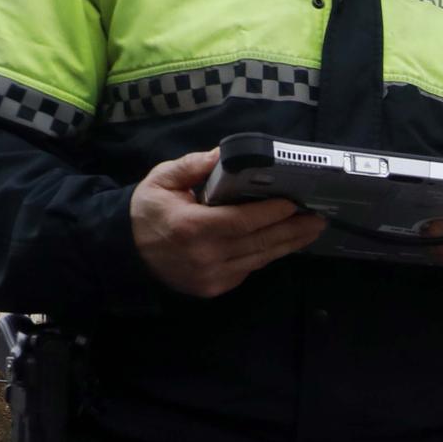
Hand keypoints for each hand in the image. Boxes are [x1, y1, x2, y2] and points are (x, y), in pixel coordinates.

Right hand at [132, 150, 325, 297]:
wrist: (124, 252)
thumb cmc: (146, 211)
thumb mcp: (161, 180)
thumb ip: (193, 166)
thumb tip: (224, 154)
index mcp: (192, 227)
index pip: (244, 221)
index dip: (272, 213)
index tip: (295, 202)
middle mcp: (206, 256)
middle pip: (260, 242)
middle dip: (293, 229)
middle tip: (318, 217)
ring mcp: (212, 276)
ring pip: (259, 259)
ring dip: (288, 244)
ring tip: (311, 230)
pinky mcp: (215, 288)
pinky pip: (249, 269)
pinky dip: (267, 254)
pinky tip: (285, 242)